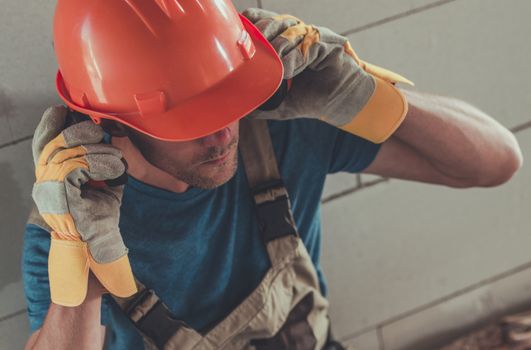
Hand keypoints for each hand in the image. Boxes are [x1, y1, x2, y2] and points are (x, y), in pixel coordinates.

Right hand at [32, 105, 136, 306]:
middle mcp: (46, 180)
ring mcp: (49, 187)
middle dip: (74, 130)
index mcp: (53, 176)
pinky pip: (76, 166)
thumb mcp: (104, 186)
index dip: (50, 124)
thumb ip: (104, 165)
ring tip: (116, 155)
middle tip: (97, 128)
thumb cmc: (99, 218)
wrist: (96, 247)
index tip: (63, 110)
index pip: (44, 143)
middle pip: (50, 142)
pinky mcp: (59, 193)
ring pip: (65, 151)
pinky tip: (115, 166)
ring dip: (95, 149)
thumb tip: (115, 141)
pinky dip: (99, 162)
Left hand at [243, 8, 413, 143]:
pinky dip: (294, 59)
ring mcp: (313, 37)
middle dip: (261, 34)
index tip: (240, 37)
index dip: (250, 25)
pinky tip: (287, 71)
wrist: (340, 105)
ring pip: (290, 30)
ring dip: (278, 47)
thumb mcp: (281, 103)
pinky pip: (307, 46)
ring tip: (272, 66)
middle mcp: (298, 35)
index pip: (262, 21)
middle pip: (274, 22)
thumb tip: (241, 109)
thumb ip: (262, 102)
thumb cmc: (312, 99)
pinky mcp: (327, 45)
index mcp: (284, 42)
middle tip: (252, 50)